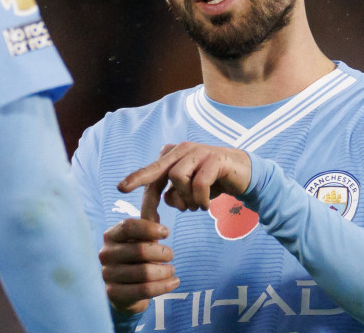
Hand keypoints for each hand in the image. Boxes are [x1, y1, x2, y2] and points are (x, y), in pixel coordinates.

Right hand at [98, 217, 177, 315]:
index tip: (166, 232)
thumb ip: (146, 229)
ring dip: (165, 271)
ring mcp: (108, 274)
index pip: (128, 226)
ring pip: (145, 272)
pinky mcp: (115, 293)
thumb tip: (156, 210)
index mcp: (110, 236)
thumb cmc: (134, 260)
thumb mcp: (138, 242)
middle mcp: (106, 254)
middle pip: (140, 250)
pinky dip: (164, 286)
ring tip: (172, 270)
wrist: (123, 291)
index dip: (149, 228)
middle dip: (162, 252)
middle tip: (171, 255)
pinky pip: (145, 289)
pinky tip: (174, 282)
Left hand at [118, 142, 251, 221]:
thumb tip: (165, 200)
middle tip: (146, 213)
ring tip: (197, 205)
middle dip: (148, 190)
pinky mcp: (215, 158)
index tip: (120, 188)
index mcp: (173, 155)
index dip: (137, 181)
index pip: (151, 171)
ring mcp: (199, 151)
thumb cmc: (211, 181)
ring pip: (179, 178)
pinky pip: (199, 183)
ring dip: (186, 199)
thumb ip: (174, 193)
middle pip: (159, 171)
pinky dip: (201, 199)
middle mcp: (183, 149)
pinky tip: (206, 205)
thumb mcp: (189, 189)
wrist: (243, 173)